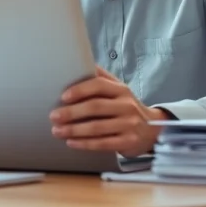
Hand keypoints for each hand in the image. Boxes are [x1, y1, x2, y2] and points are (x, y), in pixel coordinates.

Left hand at [49, 66, 168, 157]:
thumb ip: (101, 78)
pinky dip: (85, 144)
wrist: (152, 130)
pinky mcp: (128, 141)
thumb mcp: (118, 90)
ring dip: (74, 130)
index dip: (80, 90)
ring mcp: (129, 124)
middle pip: (96, 107)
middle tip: (53, 116)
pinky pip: (103, 143)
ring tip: (57, 131)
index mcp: (121, 89)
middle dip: (72, 112)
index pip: (99, 85)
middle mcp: (126, 105)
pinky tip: (71, 142)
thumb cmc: (126, 107)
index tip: (63, 97)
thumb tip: (78, 62)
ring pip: (97, 127)